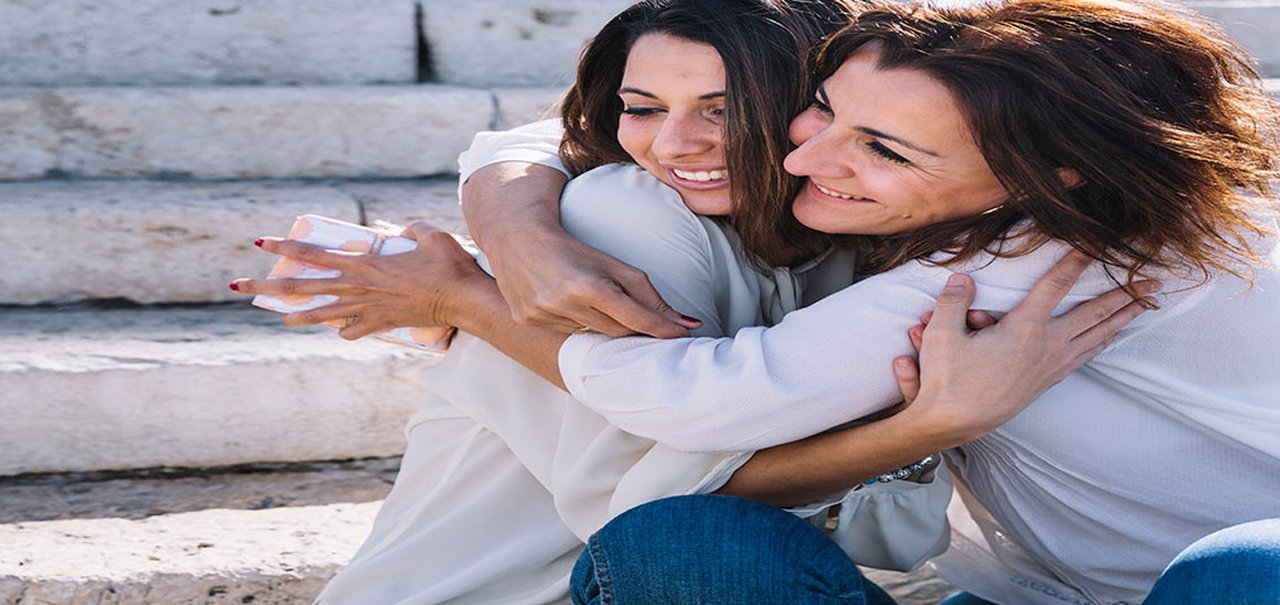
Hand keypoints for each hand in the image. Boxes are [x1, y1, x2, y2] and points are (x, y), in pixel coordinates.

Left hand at [231, 222, 491, 339]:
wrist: (462, 300)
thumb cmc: (448, 265)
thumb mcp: (429, 234)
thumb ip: (409, 230)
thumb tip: (400, 232)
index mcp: (363, 263)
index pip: (313, 254)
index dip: (284, 247)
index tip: (260, 243)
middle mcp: (357, 287)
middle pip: (303, 287)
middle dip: (267, 287)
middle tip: (239, 287)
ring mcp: (367, 309)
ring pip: (321, 314)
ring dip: (298, 316)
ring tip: (281, 318)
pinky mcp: (381, 324)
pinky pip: (353, 330)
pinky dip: (344, 330)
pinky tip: (339, 330)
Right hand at [484, 226, 698, 337]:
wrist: (516, 236)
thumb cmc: (572, 247)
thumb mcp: (613, 265)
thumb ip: (649, 295)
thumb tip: (686, 323)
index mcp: (588, 286)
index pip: (636, 318)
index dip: (663, 328)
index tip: (685, 334)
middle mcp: (563, 304)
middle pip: (617, 331)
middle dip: (636, 326)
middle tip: (649, 319)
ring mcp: (542, 316)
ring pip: (592, 334)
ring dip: (605, 324)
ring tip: (600, 302)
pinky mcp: (527, 321)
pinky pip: (567, 333)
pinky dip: (578, 323)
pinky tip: (571, 305)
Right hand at [892, 252, 1157, 441]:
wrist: (955, 421)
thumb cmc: (948, 379)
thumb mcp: (942, 334)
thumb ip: (953, 301)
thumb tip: (963, 278)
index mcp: (1024, 328)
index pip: (1055, 285)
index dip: (1076, 261)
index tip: (1096, 243)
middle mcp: (1047, 345)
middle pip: (1094, 313)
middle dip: (1126, 294)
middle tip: (1154, 282)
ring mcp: (1051, 365)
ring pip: (1097, 336)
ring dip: (1123, 318)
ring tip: (1145, 305)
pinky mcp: (1048, 380)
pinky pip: (1085, 355)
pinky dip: (1103, 342)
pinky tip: (1109, 338)